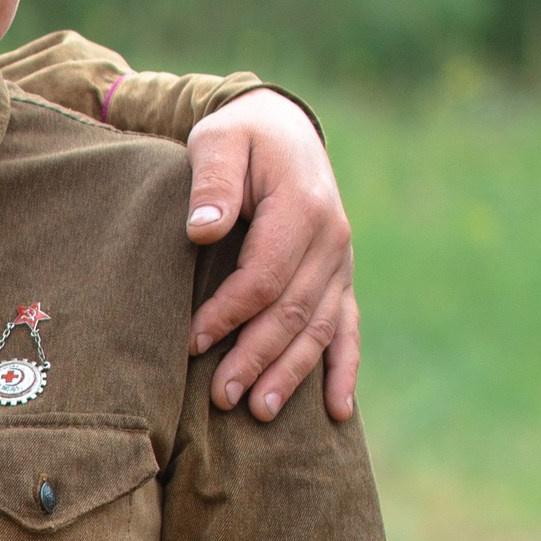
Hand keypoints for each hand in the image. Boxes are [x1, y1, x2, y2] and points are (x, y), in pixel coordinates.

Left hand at [183, 90, 358, 423]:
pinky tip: (336, 411)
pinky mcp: (339, 277)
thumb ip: (213, 182)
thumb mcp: (219, 141)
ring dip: (292, 373)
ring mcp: (340, 262)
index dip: (230, 313)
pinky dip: (344, 370)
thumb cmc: (240, 138)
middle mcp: (331, 239)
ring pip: (320, 328)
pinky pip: (347, 327)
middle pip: (293, 312)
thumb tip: (203, 229)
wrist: (282, 128)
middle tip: (222, 398)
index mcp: (302, 207)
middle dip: (257, 358)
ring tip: (261, 412)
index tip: (193, 342)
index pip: (266, 276)